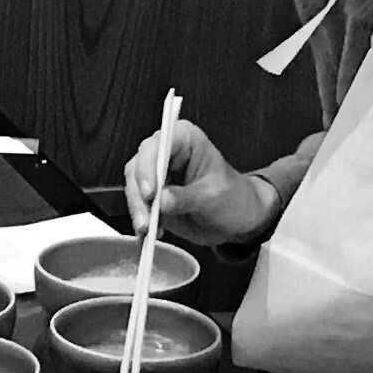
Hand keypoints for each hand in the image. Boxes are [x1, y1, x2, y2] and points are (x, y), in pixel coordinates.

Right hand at [120, 115, 273, 243]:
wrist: (238, 220)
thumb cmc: (233, 198)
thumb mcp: (214, 197)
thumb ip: (187, 197)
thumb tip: (161, 200)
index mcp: (184, 139)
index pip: (156, 147)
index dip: (148, 168)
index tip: (149, 193)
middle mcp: (166, 152)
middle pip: (138, 166)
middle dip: (138, 194)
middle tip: (146, 220)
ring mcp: (157, 173)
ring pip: (133, 186)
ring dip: (137, 209)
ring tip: (147, 230)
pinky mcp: (152, 195)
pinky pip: (137, 204)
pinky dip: (140, 219)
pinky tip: (148, 234)